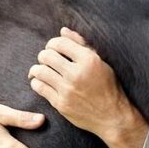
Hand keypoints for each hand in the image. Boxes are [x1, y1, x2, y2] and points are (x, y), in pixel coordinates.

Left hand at [28, 28, 148, 147]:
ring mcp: (67, 90)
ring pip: (39, 71)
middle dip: (44, 55)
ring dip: (37, 69)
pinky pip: (39, 87)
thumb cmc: (108, 87)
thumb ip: (81, 44)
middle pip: (46, 56)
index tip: (54, 49)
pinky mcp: (60, 104)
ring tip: (42, 71)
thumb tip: (62, 31)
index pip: (60, 43)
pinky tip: (42, 82)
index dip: (53, 43)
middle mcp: (76, 74)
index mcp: (89, 60)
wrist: (112, 116)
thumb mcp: (100, 62)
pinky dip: (36, 82)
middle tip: (47, 60)